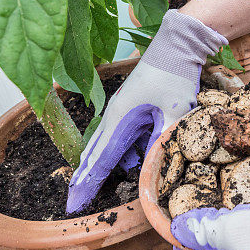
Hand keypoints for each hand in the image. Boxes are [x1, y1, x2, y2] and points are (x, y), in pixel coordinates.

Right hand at [66, 10, 226, 213]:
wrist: (175, 44)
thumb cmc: (174, 74)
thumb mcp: (174, 110)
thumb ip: (162, 138)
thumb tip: (152, 167)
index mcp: (120, 119)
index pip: (100, 160)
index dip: (88, 184)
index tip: (75, 204)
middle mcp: (114, 116)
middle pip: (94, 154)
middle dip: (84, 179)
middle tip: (73, 203)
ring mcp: (120, 109)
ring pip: (104, 144)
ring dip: (98, 165)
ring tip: (88, 186)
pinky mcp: (129, 105)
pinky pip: (117, 134)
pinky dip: (116, 150)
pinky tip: (126, 161)